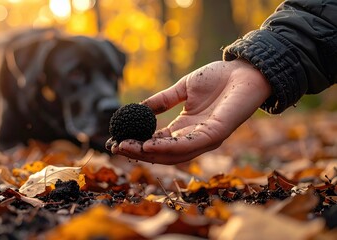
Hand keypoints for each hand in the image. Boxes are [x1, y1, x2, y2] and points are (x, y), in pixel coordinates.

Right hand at [110, 59, 270, 163]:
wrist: (244, 69)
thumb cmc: (218, 78)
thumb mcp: (183, 89)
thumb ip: (163, 100)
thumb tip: (139, 108)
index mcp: (186, 127)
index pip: (158, 142)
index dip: (138, 143)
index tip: (118, 139)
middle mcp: (194, 137)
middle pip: (163, 153)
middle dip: (139, 152)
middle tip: (117, 147)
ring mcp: (205, 138)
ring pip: (173, 154)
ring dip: (148, 153)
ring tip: (127, 147)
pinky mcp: (216, 134)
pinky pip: (189, 145)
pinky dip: (167, 147)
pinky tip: (149, 144)